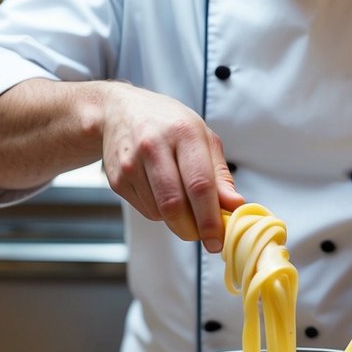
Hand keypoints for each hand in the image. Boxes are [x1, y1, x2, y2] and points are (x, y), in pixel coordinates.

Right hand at [99, 83, 243, 250]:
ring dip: (177, 220)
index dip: (210, 218)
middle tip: (205, 237)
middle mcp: (154, 146)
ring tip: (183, 200)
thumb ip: (220, 175)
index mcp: (183, 132)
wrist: (120, 111)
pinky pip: (145, 210)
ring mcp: (131, 164)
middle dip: (192, 229)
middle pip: (174, 205)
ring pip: (160, 212)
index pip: (199, 184)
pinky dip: (160, 212)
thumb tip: (235, 206)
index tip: (218, 240)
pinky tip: (160, 191)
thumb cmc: (169, 124)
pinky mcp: (116, 179)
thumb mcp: (202, 138)